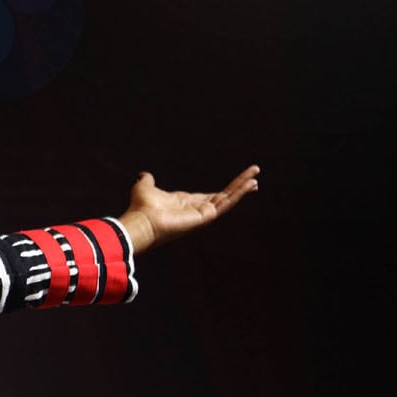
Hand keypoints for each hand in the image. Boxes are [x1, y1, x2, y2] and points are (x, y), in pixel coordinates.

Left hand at [117, 164, 259, 253]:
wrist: (140, 221)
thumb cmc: (141, 208)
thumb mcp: (145, 188)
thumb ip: (148, 181)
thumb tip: (144, 174)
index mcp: (186, 203)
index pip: (211, 195)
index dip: (225, 189)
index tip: (239, 182)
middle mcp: (197, 209)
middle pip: (224, 196)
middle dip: (239, 186)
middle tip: (254, 175)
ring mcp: (202, 214)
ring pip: (228, 199)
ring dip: (242, 187)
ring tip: (256, 177)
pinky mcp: (205, 216)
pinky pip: (226, 203)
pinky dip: (238, 193)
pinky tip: (250, 184)